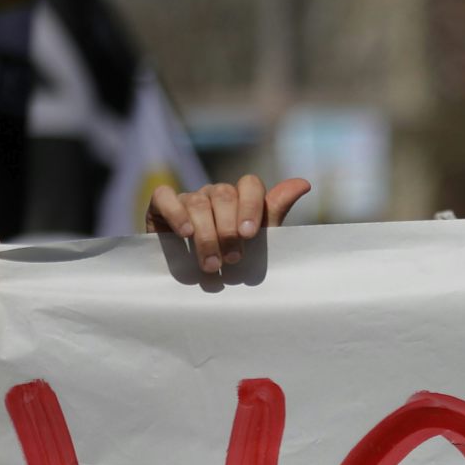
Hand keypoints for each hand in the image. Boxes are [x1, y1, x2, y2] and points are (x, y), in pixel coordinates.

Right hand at [146, 176, 311, 273]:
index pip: (250, 184)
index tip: (250, 235)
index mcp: (241, 199)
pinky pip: (164, 196)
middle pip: (224, 195)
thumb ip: (275, 212)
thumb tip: (304, 183)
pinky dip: (176, 214)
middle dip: (229, 229)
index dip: (252, 206)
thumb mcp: (258, 241)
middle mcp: (215, 194)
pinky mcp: (160, 205)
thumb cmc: (232, 260)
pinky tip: (185, 233)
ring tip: (212, 264)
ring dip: (206, 235)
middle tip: (232, 259)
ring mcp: (187, 197)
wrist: (194, 281)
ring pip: (198, 202)